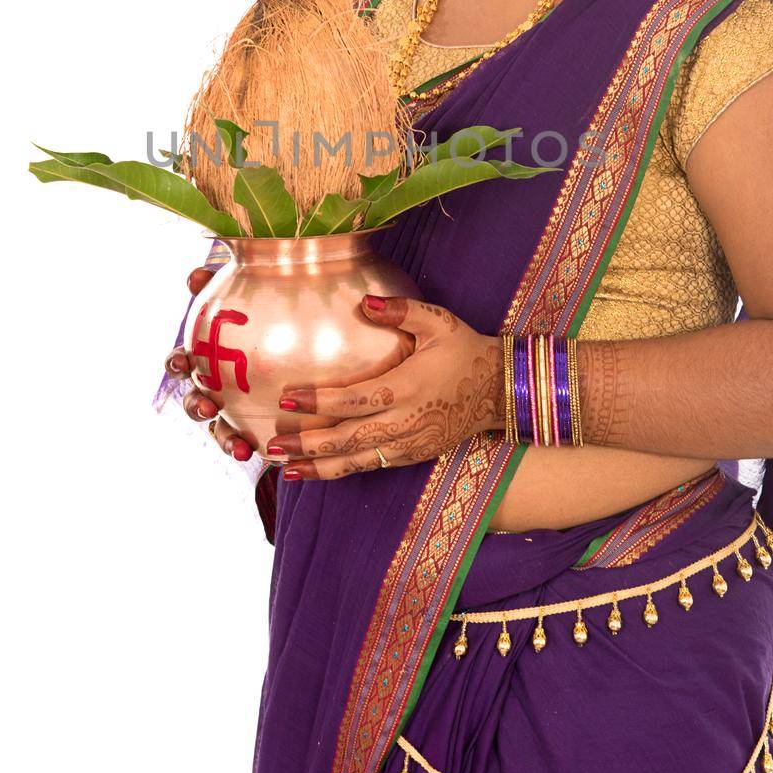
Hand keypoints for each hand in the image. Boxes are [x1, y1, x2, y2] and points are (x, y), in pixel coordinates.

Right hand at [161, 265, 253, 461]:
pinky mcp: (248, 428)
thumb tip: (195, 275)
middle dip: (195, 405)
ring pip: (218, 430)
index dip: (176, 364)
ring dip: (225, 439)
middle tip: (207, 406)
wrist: (289, 348)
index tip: (181, 363)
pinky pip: (245, 442)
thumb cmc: (254, 320)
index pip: (180, 362)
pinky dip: (246, 448)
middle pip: (192, 401)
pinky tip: (260, 452)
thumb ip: (219, 288)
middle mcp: (208, 388)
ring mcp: (227, 412)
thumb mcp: (240, 302)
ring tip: (239, 447)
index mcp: (201, 359)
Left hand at [263, 295, 504, 479]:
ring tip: (285, 470)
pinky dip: (343, 470)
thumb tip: (364, 302)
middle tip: (273, 443)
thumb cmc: (465, 351)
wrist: (500, 390)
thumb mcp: (439, 322)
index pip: (355, 399)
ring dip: (319, 467)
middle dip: (308, 444)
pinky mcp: (413, 455)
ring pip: (357, 461)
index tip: (289, 397)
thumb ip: (401, 310)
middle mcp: (406, 422)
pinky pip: (372, 465)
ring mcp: (410, 444)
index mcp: (408, 387)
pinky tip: (317, 470)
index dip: (320, 401)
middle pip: (349, 439)